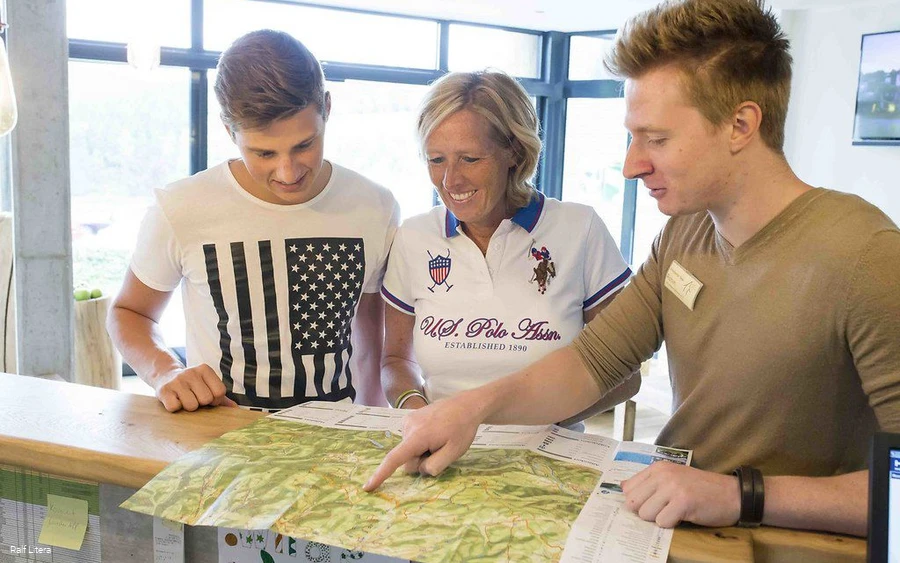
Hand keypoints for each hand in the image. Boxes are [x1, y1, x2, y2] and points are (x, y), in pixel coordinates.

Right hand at [154, 364, 238, 411]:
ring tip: (183, 399)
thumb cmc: (191, 385)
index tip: (208, 397)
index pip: (219, 391)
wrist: (165, 376)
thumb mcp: (207, 385)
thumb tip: (235, 409)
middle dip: (201, 403)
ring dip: (188, 407)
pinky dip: (175, 408)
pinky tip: (174, 400)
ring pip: (191, 406)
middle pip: (206, 399)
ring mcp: (176, 381)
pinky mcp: (163, 390)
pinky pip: (175, 407)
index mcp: (205, 369)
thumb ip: (221, 396)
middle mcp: (191, 372)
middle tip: (194, 397)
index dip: (215, 400)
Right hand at [364, 396, 480, 490]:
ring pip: (409, 450)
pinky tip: (436, 434)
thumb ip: (434, 466)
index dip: (381, 475)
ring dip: (423, 451)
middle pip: (407, 459)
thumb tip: (419, 469)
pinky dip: (422, 443)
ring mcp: (408, 421)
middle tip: (441, 450)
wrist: (466, 405)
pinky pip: (411, 441)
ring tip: (440, 440)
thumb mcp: (454, 452)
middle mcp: (408, 427)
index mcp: (417, 436)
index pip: (395, 459)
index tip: (367, 487)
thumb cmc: (462, 429)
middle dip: (421, 461)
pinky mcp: (410, 419)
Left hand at [621, 462, 740, 527]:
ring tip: (675, 512)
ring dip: (659, 518)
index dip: (636, 501)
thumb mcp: (672, 478)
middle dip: (646, 512)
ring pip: (645, 514)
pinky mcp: (683, 502)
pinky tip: (684, 516)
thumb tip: (622, 487)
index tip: (649, 505)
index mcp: (658, 467)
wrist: (733, 494)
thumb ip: (648, 482)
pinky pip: (662, 522)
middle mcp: (662, 474)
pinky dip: (671, 524)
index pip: (627, 488)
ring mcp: (672, 487)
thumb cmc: (701, 489)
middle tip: (665, 510)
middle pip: (633, 503)